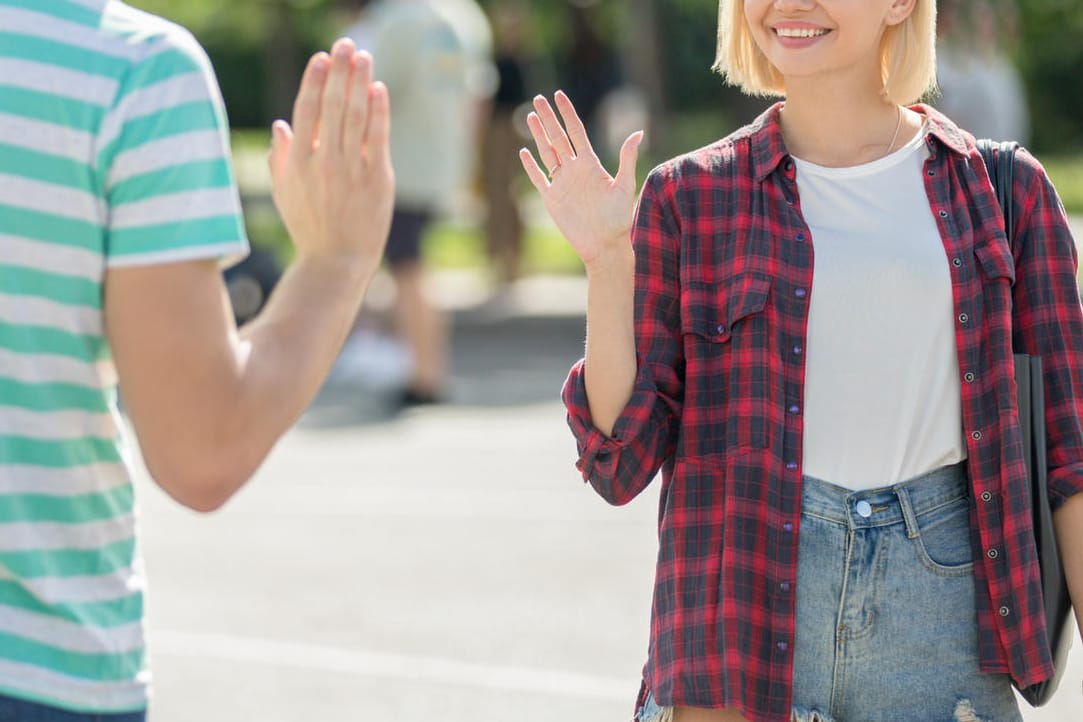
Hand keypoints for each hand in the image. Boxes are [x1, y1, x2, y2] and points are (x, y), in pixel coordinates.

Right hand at [268, 38, 393, 280]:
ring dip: (361, 82)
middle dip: (340, 71)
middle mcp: (324, 162)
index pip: (306, 111)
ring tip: (364, 56)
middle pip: (333, 105)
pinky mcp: (377, 179)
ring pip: (356, 116)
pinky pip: (377, 137)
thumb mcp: (285, 193)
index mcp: (298, 163)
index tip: (322, 58)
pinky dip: (379, 111)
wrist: (337, 261)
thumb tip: (281, 124)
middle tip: (346, 44)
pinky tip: (379, 89)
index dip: (314, 81)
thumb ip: (280, 158)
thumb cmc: (310, 227)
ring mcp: (351, 170)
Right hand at [519, 91, 642, 268]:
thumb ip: (627, 159)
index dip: (567, 113)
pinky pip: (538, 178)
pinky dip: (530, 166)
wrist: (605, 244)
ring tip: (531, 116)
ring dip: (538, 135)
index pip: (576, 131)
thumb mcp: (625, 186)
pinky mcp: (552, 199)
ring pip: (546, 153)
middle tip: (539, 97)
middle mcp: (574, 169)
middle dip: (548, 117)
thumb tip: (638, 132)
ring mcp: (561, 183)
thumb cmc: (620, 218)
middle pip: (558, 137)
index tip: (559, 95)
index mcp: (591, 163)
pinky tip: (524, 151)